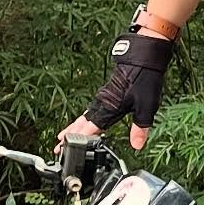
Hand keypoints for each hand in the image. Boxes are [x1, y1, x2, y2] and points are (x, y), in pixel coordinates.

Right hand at [59, 25, 174, 153]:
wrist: (143, 58)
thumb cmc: (144, 79)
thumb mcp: (146, 107)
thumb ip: (140, 128)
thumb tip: (137, 145)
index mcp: (109, 108)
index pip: (90, 128)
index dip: (78, 139)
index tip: (64, 146)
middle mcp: (102, 103)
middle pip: (82, 123)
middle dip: (70, 135)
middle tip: (57, 146)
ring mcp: (103, 97)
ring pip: (84, 115)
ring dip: (74, 126)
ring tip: (64, 134)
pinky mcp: (106, 93)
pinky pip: (90, 109)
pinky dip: (83, 117)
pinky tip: (84, 118)